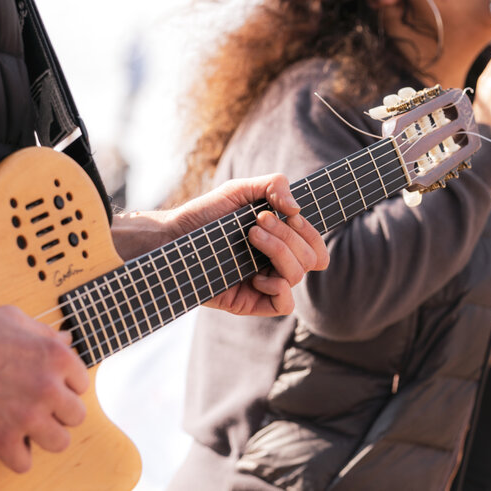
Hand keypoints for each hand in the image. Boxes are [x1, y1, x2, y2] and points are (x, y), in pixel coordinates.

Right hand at [0, 299, 88, 472]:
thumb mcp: (19, 320)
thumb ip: (47, 335)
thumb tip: (67, 340)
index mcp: (58, 357)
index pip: (82, 385)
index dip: (64, 386)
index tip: (46, 385)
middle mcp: (48, 388)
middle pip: (76, 416)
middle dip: (59, 412)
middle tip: (38, 406)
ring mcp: (26, 415)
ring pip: (60, 443)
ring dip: (44, 436)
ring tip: (27, 426)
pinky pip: (23, 464)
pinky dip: (15, 455)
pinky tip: (6, 440)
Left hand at [122, 174, 327, 315]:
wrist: (173, 235)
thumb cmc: (206, 213)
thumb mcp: (240, 189)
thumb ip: (273, 185)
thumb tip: (297, 209)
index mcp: (281, 241)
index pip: (316, 245)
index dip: (309, 231)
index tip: (288, 214)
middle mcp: (277, 263)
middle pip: (311, 258)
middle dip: (289, 236)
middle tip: (257, 221)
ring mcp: (265, 283)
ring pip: (298, 276)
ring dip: (279, 251)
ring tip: (250, 235)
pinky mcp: (250, 302)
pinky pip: (284, 305)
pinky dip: (279, 288)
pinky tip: (256, 275)